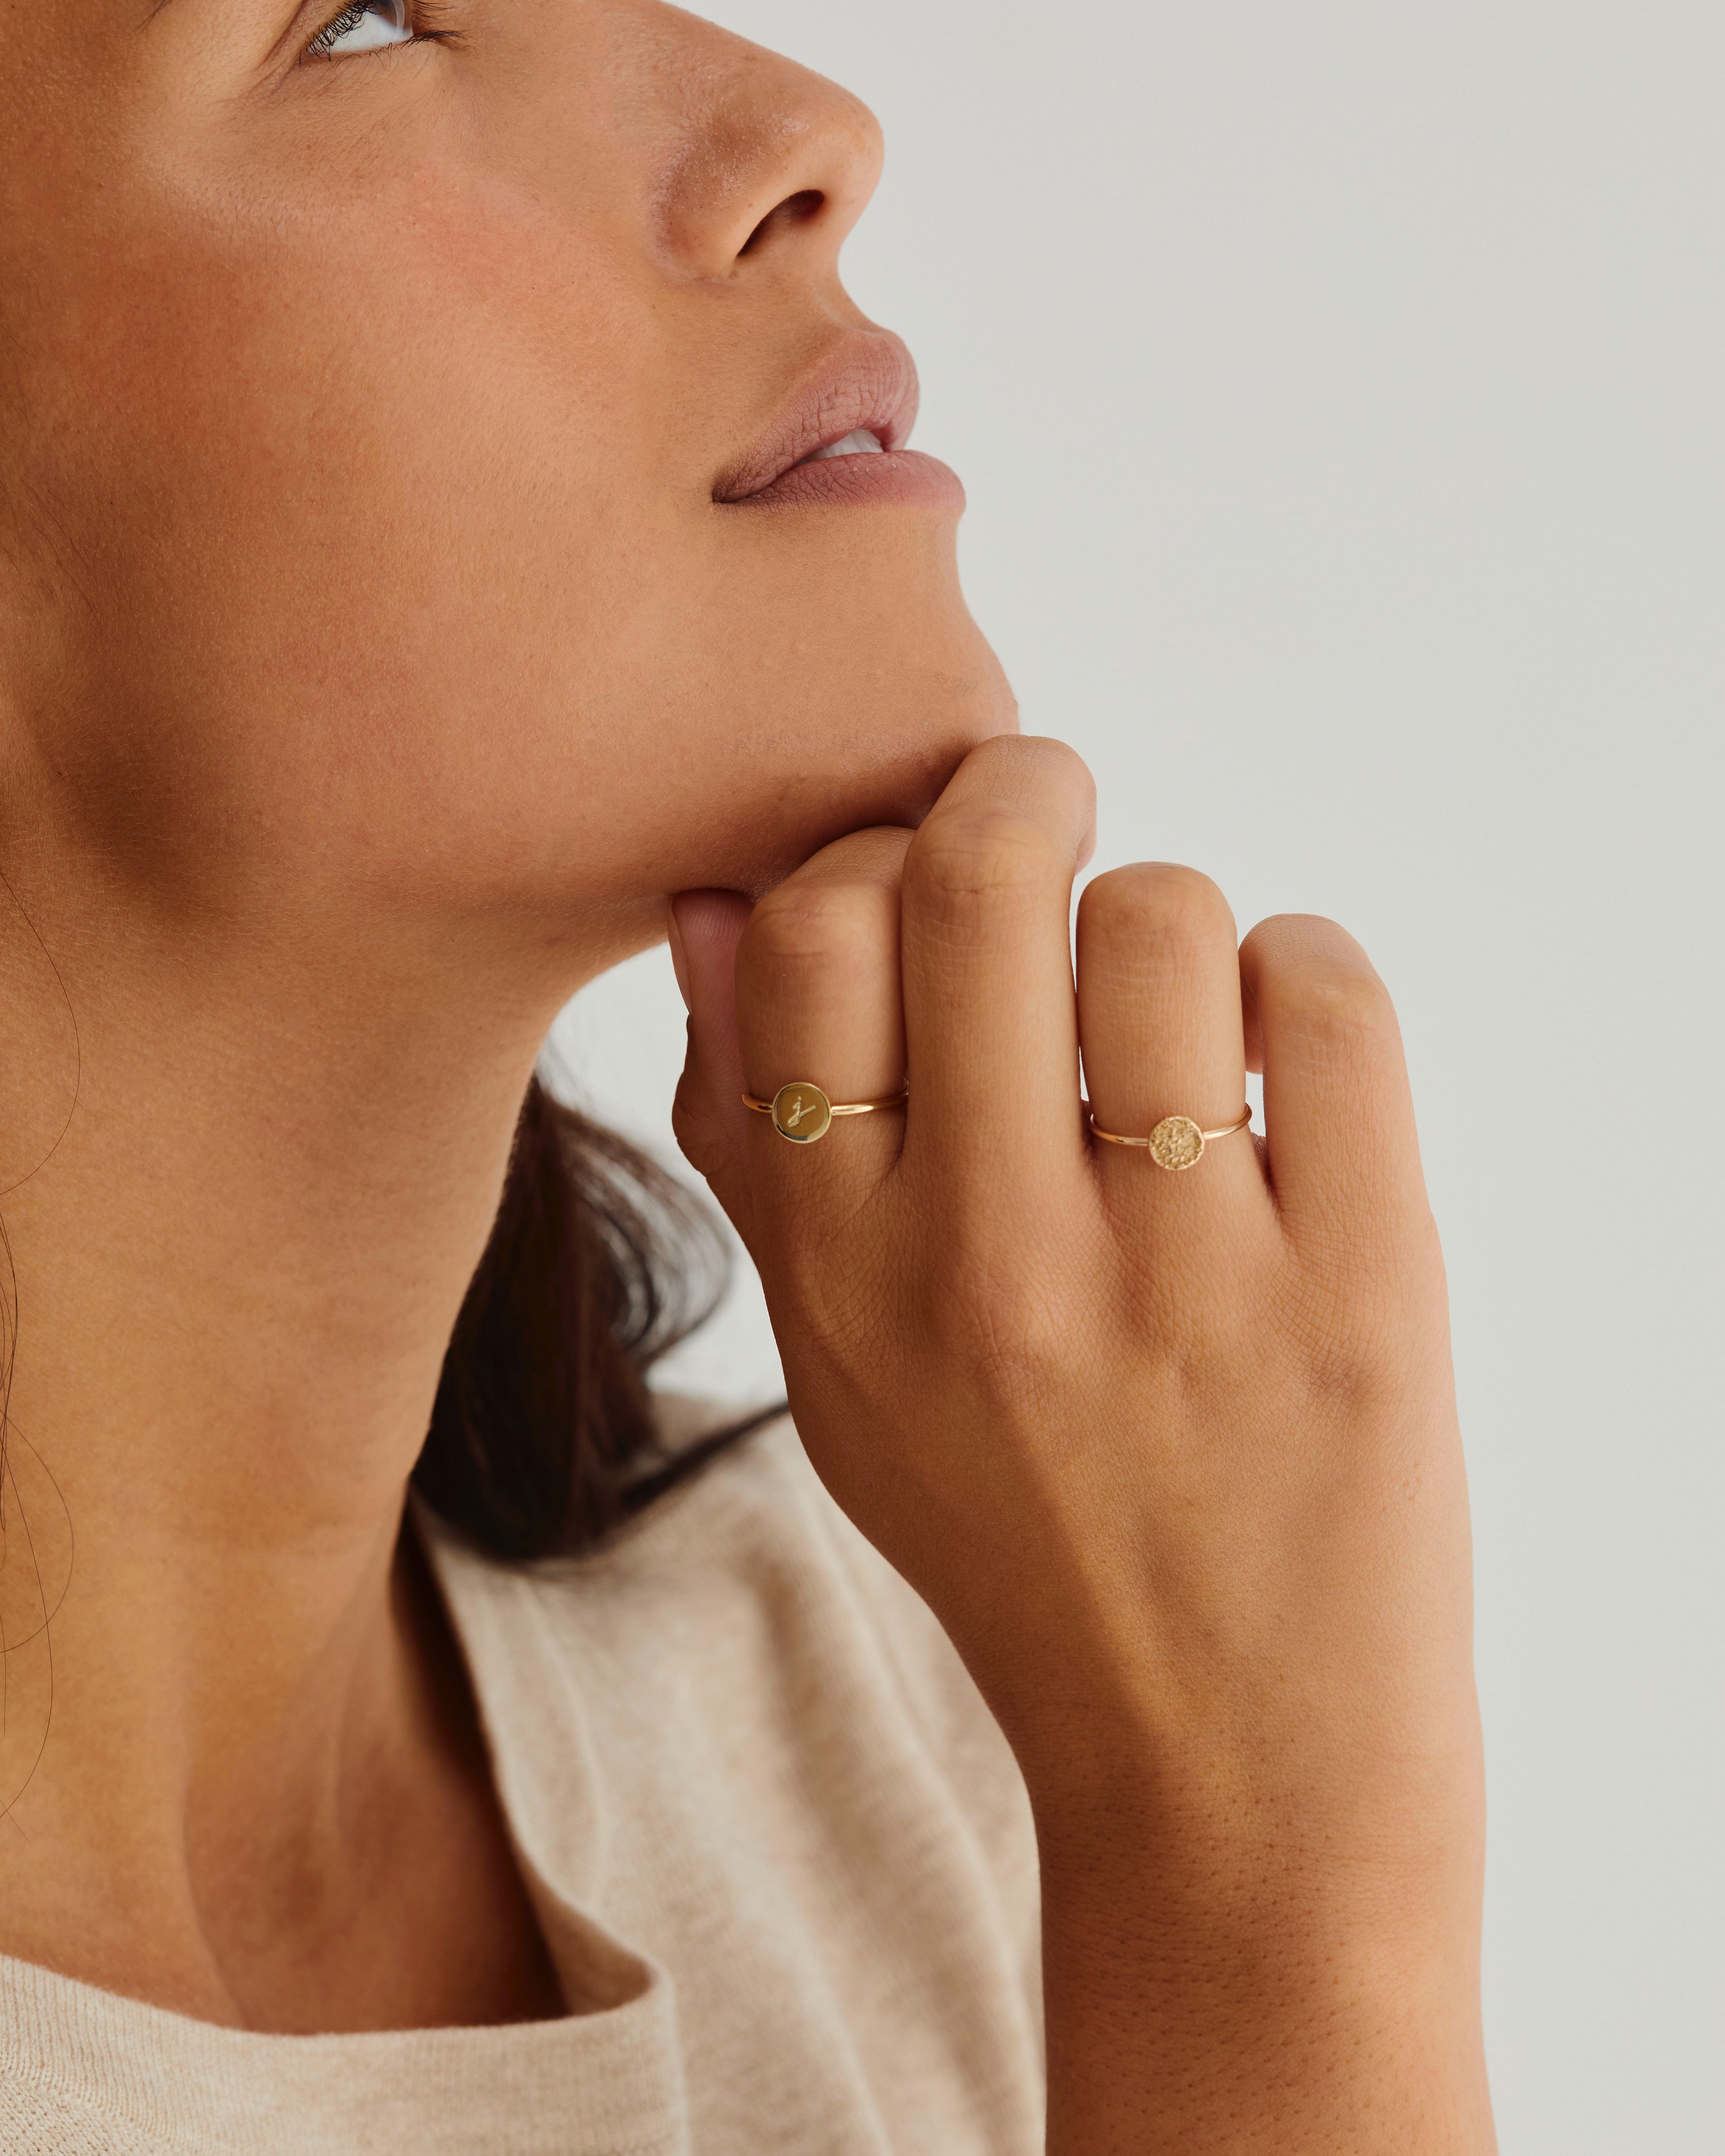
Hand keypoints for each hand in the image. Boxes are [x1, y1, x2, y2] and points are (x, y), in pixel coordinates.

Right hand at [672, 735, 1492, 2151]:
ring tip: (1175, 1017)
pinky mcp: (1360, 1284)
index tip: (923, 871)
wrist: (1225, 1767)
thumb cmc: (1022, 1543)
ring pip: (1165, 916)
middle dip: (1018, 792)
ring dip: (1170, 924)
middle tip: (1047, 808)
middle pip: (979, 879)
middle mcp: (991, 1264)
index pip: (807, 936)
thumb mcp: (835, 1370)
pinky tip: (1276, 1057)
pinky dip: (1304, 974)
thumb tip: (716, 904)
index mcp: (842, 1275)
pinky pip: (1329, 994)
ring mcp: (1181, 1275)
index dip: (870, 853)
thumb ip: (754, 1144)